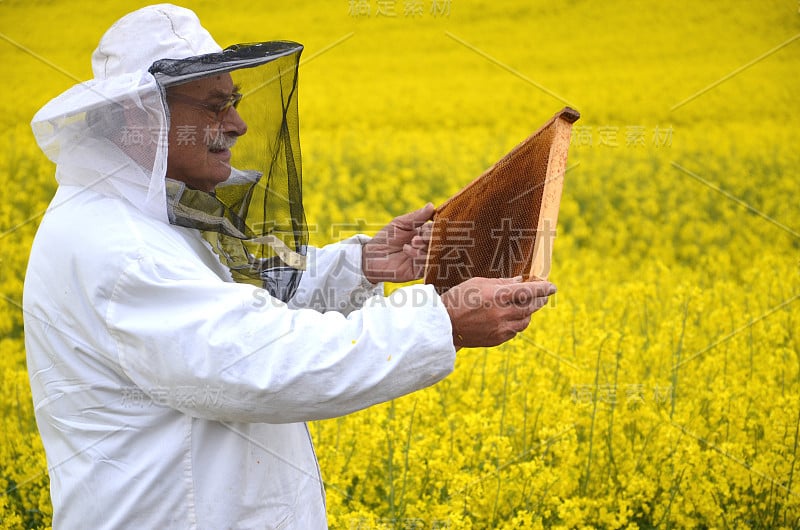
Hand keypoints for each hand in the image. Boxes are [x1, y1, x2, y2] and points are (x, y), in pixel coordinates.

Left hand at [362, 203, 434, 283]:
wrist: (371, 257)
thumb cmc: (385, 238)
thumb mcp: (399, 224)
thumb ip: (416, 217)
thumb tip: (432, 206)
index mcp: (424, 233)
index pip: (437, 229)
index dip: (435, 227)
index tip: (428, 225)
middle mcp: (426, 246)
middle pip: (439, 242)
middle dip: (431, 237)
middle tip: (418, 236)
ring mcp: (424, 259)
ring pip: (435, 253)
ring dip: (425, 247)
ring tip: (412, 242)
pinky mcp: (419, 271)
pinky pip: (427, 265)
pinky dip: (420, 257)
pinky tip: (408, 251)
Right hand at [441, 277, 555, 347]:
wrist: (444, 324)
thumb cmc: (459, 298)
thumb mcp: (478, 283)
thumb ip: (502, 282)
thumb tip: (520, 281)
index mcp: (499, 295)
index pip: (529, 291)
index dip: (543, 289)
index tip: (553, 287)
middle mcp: (503, 313)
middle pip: (530, 307)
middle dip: (538, 301)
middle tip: (542, 297)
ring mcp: (501, 328)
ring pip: (525, 321)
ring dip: (528, 314)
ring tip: (526, 308)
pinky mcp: (497, 339)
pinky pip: (514, 331)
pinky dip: (517, 324)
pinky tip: (512, 319)